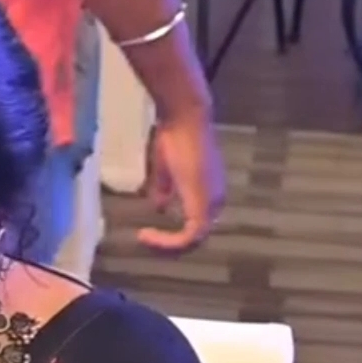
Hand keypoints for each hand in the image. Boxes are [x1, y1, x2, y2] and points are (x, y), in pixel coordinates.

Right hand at [137, 107, 224, 252]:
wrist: (184, 117)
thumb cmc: (174, 135)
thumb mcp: (166, 169)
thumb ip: (166, 189)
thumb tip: (160, 207)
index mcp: (210, 192)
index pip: (195, 226)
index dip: (171, 235)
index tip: (145, 232)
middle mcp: (216, 201)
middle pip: (195, 237)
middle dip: (168, 244)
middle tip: (145, 240)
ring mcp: (212, 204)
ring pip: (193, 240)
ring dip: (167, 245)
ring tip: (145, 238)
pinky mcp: (203, 205)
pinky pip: (189, 237)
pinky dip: (168, 241)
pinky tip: (147, 234)